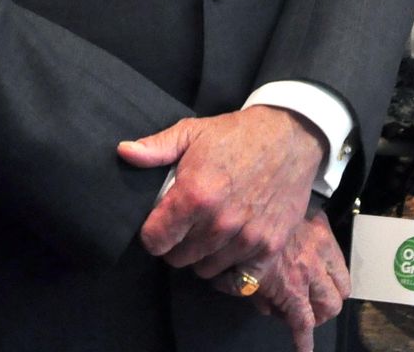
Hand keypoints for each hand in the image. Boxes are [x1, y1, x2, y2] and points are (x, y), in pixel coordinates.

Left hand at [119, 105, 325, 276]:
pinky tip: (228, 254)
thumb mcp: (192, 132)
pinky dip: (231, 273)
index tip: (159, 225)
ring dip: (203, 257)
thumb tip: (124, 153)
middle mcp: (219, 223)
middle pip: (178, 259)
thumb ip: (156, 148)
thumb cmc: (236, 134)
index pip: (155, 241)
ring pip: (206, 270)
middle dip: (176, 245)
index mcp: (195, 195)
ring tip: (208, 235)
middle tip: (185, 227)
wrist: (289, 136)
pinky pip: (240, 281)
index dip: (152, 234)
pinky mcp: (270, 247)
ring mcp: (247, 238)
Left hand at [216, 206, 348, 351]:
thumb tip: (263, 306)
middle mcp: (311, 269)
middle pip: (331, 307)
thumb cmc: (241, 234)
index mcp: (290, 284)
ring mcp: (321, 248)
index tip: (304, 350)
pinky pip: (340, 256)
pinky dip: (335, 268)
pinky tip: (323, 268)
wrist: (255, 193)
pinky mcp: (324, 228)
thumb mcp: (235, 270)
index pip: (304, 322)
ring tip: (315, 293)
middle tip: (302, 312)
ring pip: (343, 286)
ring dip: (331, 294)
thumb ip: (245, 291)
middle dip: (318, 316)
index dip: (305, 341)